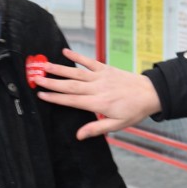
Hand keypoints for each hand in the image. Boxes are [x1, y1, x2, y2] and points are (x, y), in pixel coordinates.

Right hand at [34, 48, 162, 139]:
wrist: (151, 93)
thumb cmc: (134, 111)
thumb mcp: (118, 125)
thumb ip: (97, 129)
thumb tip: (78, 136)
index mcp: (99, 103)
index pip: (72, 101)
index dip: (55, 98)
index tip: (41, 95)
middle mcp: (98, 88)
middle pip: (70, 86)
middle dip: (52, 83)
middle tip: (35, 79)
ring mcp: (101, 77)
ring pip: (76, 73)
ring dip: (59, 69)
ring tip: (44, 66)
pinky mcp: (106, 69)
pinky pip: (89, 61)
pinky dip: (77, 56)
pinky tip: (65, 52)